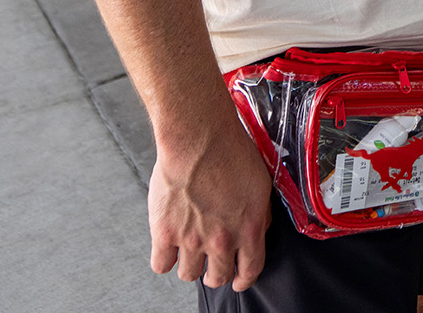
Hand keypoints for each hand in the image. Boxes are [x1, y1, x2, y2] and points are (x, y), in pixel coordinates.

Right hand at [148, 118, 272, 290]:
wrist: (199, 140)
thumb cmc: (230, 152)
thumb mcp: (261, 183)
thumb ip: (259, 212)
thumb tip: (257, 227)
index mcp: (248, 228)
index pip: (250, 269)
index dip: (244, 279)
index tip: (239, 281)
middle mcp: (221, 240)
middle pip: (217, 276)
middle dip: (216, 274)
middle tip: (212, 266)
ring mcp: (192, 240)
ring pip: (188, 274)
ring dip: (190, 266)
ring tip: (189, 254)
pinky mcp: (164, 234)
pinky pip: (160, 265)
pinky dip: (164, 260)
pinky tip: (168, 249)